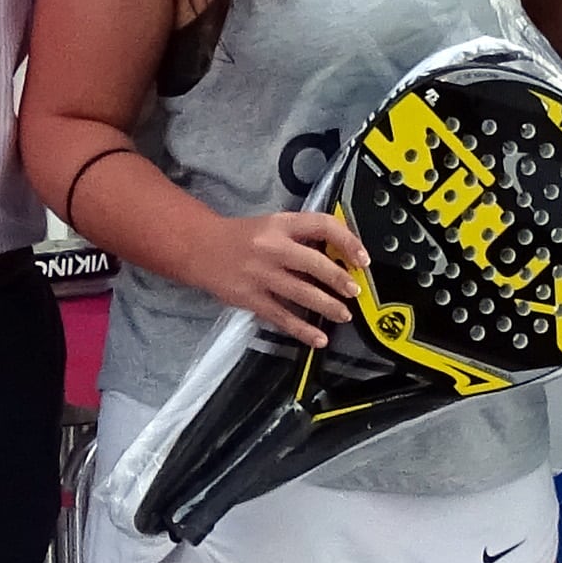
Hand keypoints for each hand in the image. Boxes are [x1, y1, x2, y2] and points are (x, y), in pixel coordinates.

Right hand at [184, 211, 370, 348]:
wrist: (199, 248)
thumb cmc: (241, 237)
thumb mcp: (273, 225)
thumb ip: (301, 236)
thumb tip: (339, 253)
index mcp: (281, 224)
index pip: (322, 225)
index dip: (348, 241)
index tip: (362, 258)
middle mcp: (272, 247)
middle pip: (315, 263)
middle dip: (340, 279)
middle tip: (355, 290)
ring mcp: (261, 274)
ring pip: (302, 292)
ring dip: (328, 306)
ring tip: (343, 314)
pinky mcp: (250, 298)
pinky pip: (282, 316)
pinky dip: (302, 329)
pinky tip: (318, 338)